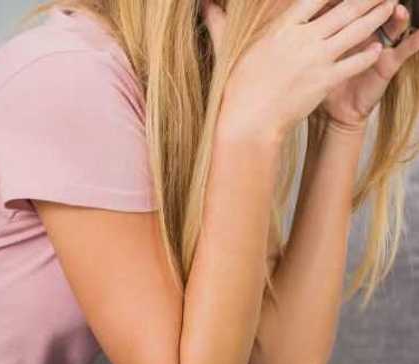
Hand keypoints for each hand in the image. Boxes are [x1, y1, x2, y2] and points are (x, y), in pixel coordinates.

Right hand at [204, 0, 394, 140]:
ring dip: (378, 16)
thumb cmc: (236, 88)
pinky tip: (378, 47)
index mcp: (281, 28)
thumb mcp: (228, 49)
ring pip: (356, 30)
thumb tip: (205, 6)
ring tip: (390, 6)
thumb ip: (220, 24)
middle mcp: (302, 39)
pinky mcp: (325, 80)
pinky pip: (355, 61)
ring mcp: (316, 59)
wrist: (247, 120)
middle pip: (345, 9)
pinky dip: (369, 54)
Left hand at [320, 1, 418, 130]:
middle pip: (373, 11)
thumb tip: (295, 18)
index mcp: (342, 29)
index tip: (338, 0)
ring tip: (397, 8)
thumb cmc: (316, 81)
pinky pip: (405, 50)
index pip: (348, 7)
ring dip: (396, 16)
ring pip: (392, 25)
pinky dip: (414, 41)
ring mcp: (379, 46)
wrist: (331, 111)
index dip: (348, 2)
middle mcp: (364, 33)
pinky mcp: (388, 63)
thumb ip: (309, 37)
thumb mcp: (309, 57)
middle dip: (373, 3)